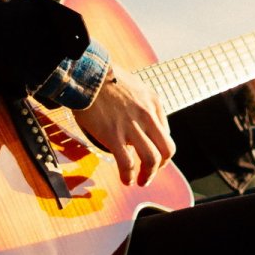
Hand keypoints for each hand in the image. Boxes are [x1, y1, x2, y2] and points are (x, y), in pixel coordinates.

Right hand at [76, 62, 174, 185]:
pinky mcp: (113, 135)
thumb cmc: (105, 79)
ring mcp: (131, 126)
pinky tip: (125, 180)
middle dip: (160, 166)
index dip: (159, 149)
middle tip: (149, 173)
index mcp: (153, 103)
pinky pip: (127, 163)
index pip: (166, 134)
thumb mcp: (135, 87)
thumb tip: (138, 125)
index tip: (151, 155)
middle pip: (166, 150)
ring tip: (139, 181)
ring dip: (147, 175)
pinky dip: (128, 176)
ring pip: (151, 159)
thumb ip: (141, 106)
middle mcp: (147, 115)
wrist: (87, 74)